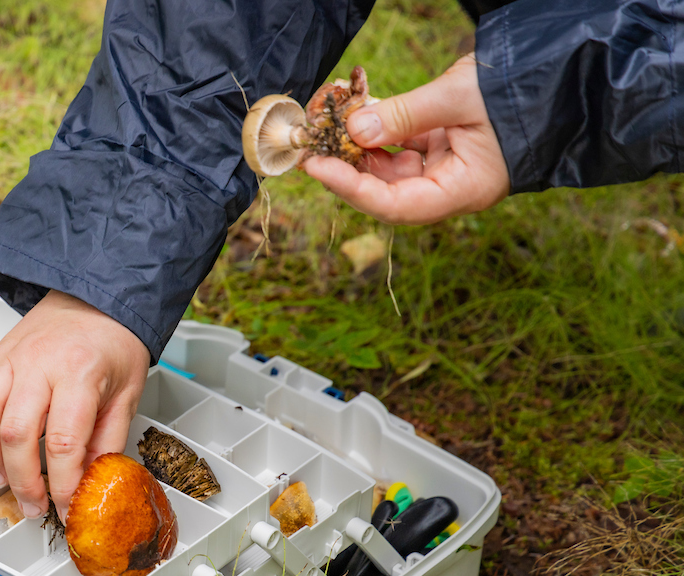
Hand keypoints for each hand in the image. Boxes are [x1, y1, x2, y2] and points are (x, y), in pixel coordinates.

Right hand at [0, 290, 148, 520]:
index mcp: (80, 373)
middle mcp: (39, 364)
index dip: (63, 485)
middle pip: (16, 434)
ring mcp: (10, 357)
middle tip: (33, 505)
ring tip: (1, 480)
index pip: (64, 442)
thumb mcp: (127, 395)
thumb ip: (107, 441)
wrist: (97, 297)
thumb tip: (90, 483)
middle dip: (22, 481)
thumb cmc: (114, 341)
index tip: (65, 507)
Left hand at [302, 54, 509, 224]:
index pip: (396, 205)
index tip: (319, 168)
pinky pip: (401, 147)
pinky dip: (378, 133)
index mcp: (463, 191)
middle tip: (314, 148)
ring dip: (360, 150)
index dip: (352, 190)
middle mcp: (451, 188)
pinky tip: (357, 117)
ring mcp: (446, 169)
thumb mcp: (457, 97)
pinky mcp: (442, 148)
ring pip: (390, 169)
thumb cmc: (517, 89)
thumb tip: (355, 128)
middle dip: (348, 170)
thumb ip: (405, 114)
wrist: (557, 74)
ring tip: (331, 129)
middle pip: (386, 192)